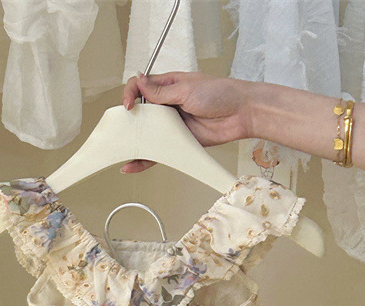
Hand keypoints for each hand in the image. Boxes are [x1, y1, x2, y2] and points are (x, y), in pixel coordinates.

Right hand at [120, 71, 255, 173]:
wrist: (242, 113)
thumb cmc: (221, 93)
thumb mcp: (188, 88)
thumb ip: (162, 90)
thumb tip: (140, 82)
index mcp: (168, 85)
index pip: (140, 87)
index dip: (130, 94)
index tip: (128, 105)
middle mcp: (167, 104)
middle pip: (140, 112)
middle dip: (128, 121)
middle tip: (123, 130)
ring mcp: (171, 124)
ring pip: (146, 134)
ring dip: (134, 143)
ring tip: (123, 150)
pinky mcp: (177, 141)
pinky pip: (157, 152)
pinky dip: (144, 160)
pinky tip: (132, 165)